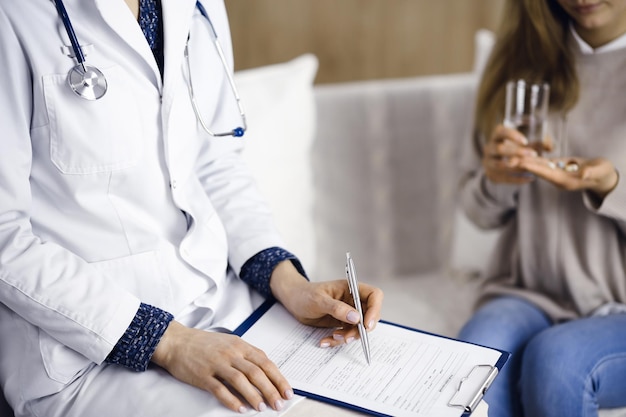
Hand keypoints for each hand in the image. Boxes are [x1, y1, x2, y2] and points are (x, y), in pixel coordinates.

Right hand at [151, 322, 292, 412]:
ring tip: (262, 408)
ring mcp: (217, 363)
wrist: (177, 341)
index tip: (287, 391)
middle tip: (279, 404)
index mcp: (240, 345)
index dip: (278, 378)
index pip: (265, 362)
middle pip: (256, 373)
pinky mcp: (203, 375)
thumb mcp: (230, 343)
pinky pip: (220, 389)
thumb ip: (247, 355)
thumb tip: (266, 372)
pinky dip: (232, 400)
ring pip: (241, 380)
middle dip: (271, 390)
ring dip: (254, 396)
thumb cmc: (204, 344)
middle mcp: (231, 353)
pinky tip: (240, 409)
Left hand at [269, 261, 383, 347]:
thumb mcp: (319, 300)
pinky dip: (338, 340)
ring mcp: (348, 312)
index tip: (366, 325)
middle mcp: (353, 300)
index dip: (375, 310)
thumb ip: (337, 308)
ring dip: (348, 336)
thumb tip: (356, 318)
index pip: (374, 296)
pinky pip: (346, 334)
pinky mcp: (341, 323)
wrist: (293, 300)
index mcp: (351, 288)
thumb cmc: (305, 294)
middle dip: (360, 330)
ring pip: (358, 329)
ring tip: (333, 338)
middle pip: (369, 316)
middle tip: (346, 337)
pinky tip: (325, 341)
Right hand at [482, 124, 538, 184]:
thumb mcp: (525, 144)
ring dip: (516, 166)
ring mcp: (488, 162)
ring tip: (530, 167)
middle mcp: (489, 149)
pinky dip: (517, 179)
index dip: (512, 136)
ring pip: (500, 165)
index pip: (501, 132)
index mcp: (496, 137)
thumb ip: (539, 143)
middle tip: (533, 154)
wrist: (498, 163)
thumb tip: (549, 147)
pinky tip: (530, 178)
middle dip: (516, 152)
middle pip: (499, 149)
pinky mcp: (491, 175)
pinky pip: (503, 177)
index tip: (525, 141)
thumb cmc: (514, 149)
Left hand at [518, 156, 618, 200]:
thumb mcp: (600, 171)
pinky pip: (542, 164)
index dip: (535, 168)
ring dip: (524, 162)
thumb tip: (584, 174)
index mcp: (566, 181)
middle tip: (508, 160)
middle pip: (538, 172)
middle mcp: (558, 179)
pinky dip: (532, 160)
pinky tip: (521, 155)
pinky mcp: (556, 169)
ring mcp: (556, 175)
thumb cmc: (603, 172)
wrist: (603, 176)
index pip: (547, 174)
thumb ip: (592, 172)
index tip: (522, 163)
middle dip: (524, 166)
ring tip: (510, 157)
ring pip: (538, 168)